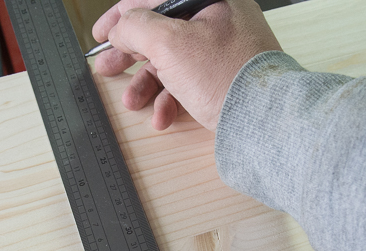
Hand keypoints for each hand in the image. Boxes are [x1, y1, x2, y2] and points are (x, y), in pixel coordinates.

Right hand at [92, 0, 281, 130]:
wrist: (263, 119)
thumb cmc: (228, 76)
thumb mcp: (169, 43)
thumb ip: (135, 27)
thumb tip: (121, 27)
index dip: (120, 17)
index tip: (102, 34)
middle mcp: (217, 20)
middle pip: (161, 33)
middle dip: (130, 56)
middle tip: (108, 69)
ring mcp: (222, 50)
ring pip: (173, 62)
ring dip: (148, 84)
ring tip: (133, 101)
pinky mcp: (224, 77)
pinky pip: (190, 82)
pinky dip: (171, 99)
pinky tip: (162, 116)